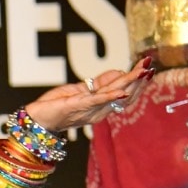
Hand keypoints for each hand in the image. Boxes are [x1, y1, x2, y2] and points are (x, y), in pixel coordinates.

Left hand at [24, 55, 152, 132]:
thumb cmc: (55, 105)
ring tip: (144, 72)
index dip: (136, 80)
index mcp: (99, 105)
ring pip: (116, 95)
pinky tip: (123, 90)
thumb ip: (99, 84)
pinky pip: (98, 101)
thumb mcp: (80, 90)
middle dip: (139, 80)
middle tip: (151, 67)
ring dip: (131, 83)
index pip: (123, 92)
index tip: (147, 67)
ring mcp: (90, 109)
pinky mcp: (79, 106)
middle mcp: (98, 110)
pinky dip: (111, 95)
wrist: (36, 120)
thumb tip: (118, 72)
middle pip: (125, 94)